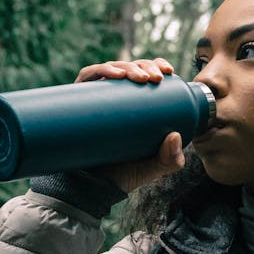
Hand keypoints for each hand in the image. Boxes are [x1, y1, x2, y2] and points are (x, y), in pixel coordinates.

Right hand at [74, 57, 183, 193]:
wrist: (92, 188)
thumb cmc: (123, 174)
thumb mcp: (153, 167)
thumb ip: (170, 159)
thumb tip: (174, 135)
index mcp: (134, 104)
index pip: (145, 75)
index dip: (155, 65)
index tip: (167, 70)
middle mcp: (114, 97)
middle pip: (130, 69)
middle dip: (143, 65)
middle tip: (153, 78)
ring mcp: (95, 98)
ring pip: (110, 70)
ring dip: (124, 66)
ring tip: (135, 77)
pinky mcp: (78, 101)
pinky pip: (87, 78)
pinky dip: (99, 71)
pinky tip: (113, 75)